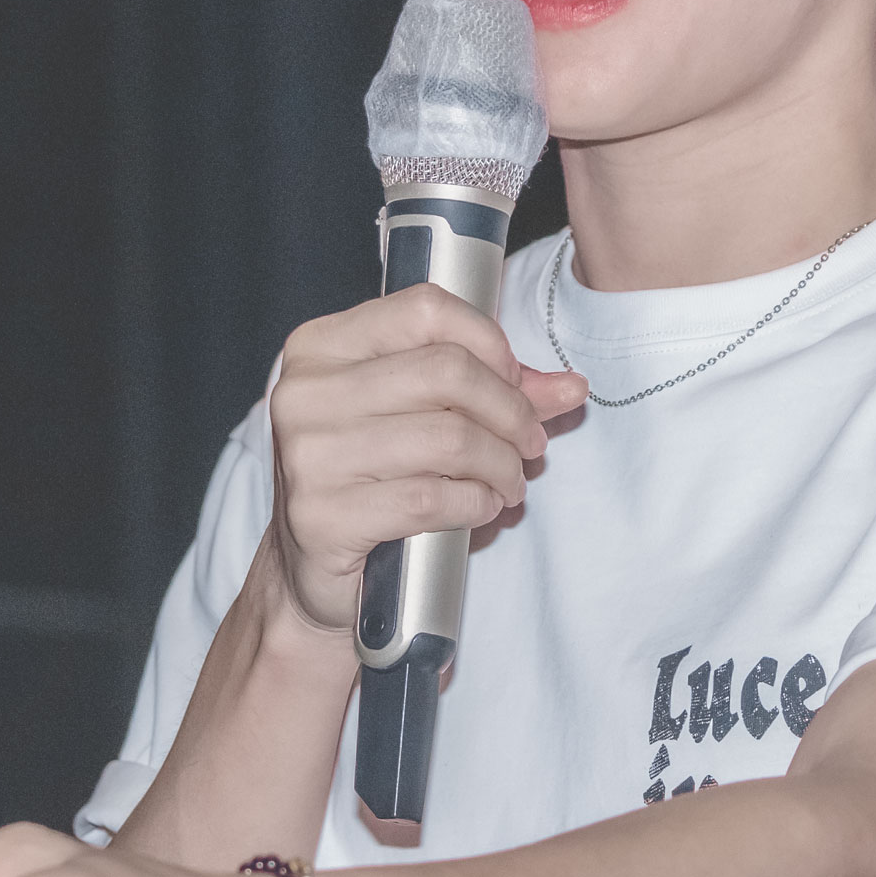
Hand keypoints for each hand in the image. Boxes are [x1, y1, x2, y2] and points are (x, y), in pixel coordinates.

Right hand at [267, 282, 586, 630]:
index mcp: (321, 347)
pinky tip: (483, 506)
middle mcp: (306, 393)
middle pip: (446, 371)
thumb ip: (491, 389)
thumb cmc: (369, 477)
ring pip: (448, 438)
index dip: (490, 343)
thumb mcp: (418, 415)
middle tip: (530, 441)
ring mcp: (309, 456)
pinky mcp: (323, 517)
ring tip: (510, 480)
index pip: (425, 310)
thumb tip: (570, 386)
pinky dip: (476, 502)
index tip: (516, 381)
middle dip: (510, 410)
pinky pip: (431, 497)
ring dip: (501, 463)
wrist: (311, 567)